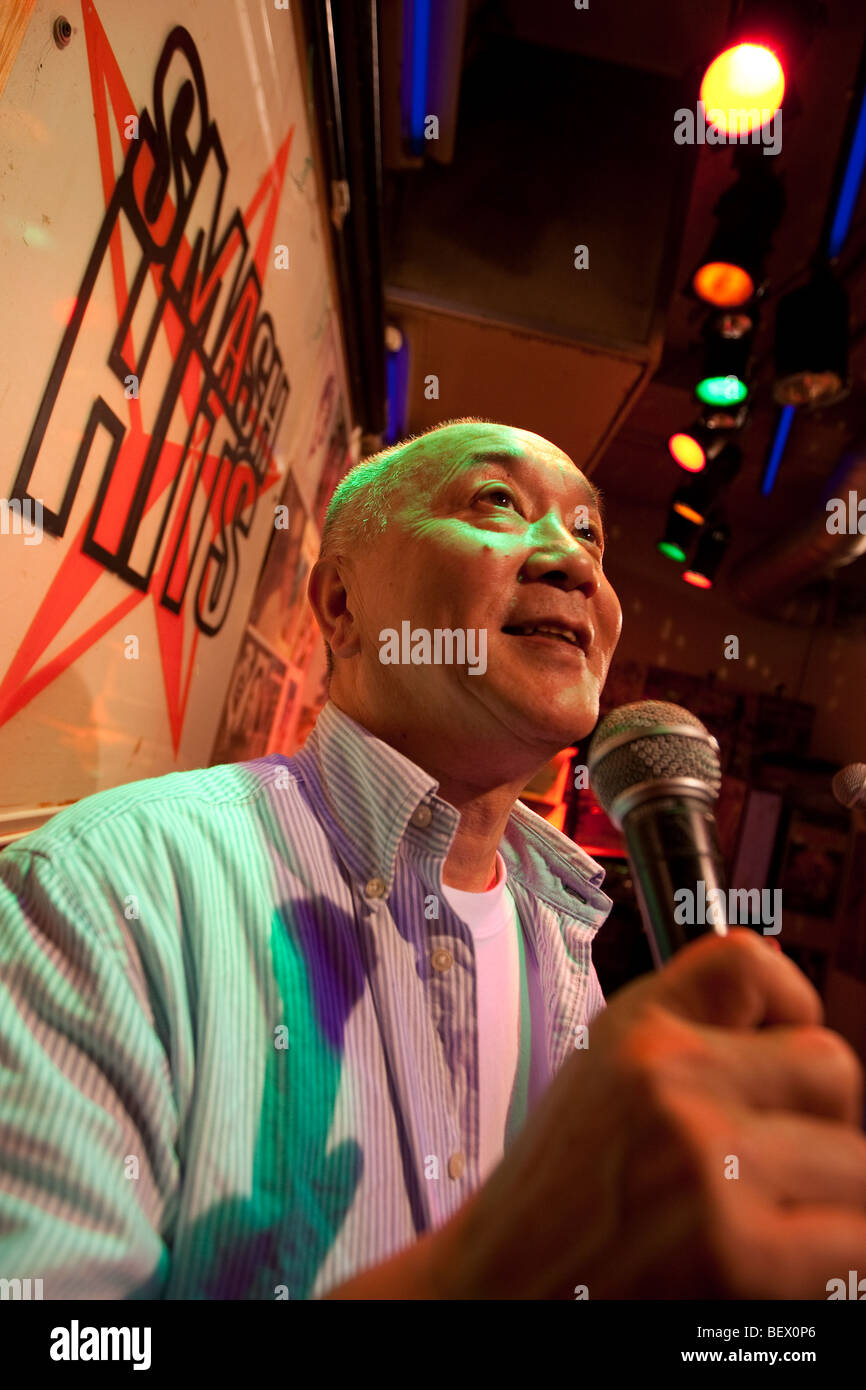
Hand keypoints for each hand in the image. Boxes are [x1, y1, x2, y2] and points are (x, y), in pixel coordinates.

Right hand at [432, 928, 865, 1298]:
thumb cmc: (560, 1205)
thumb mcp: (603, 1081)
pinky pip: (854, 1243)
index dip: (790, 1005)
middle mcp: (668, 1084)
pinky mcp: (741, 1256)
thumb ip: (691, 1035)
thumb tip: (797, 1007)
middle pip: (832, 1071)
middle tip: (765, 1179)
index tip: (782, 1049)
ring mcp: (706, 1166)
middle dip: (818, 1125)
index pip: (752, 963)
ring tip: (761, 1234)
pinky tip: (773, 1276)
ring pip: (854, 1164)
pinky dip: (831, 1265)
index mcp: (634, 1036)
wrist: (502, 1299)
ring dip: (829, 1207)